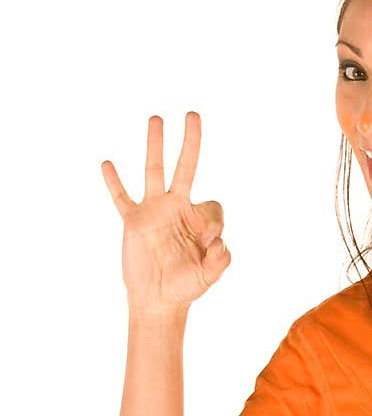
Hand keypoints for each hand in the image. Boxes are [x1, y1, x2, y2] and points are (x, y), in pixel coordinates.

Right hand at [101, 112, 230, 314]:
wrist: (158, 301)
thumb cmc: (186, 287)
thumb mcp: (210, 275)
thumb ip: (220, 260)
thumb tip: (219, 242)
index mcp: (198, 218)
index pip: (214, 205)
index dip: (215, 223)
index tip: (209, 243)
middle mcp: (177, 207)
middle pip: (185, 166)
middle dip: (191, 141)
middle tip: (193, 114)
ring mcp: (153, 211)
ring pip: (153, 170)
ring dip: (156, 145)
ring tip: (156, 118)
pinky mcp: (133, 222)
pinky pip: (121, 198)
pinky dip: (114, 182)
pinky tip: (107, 164)